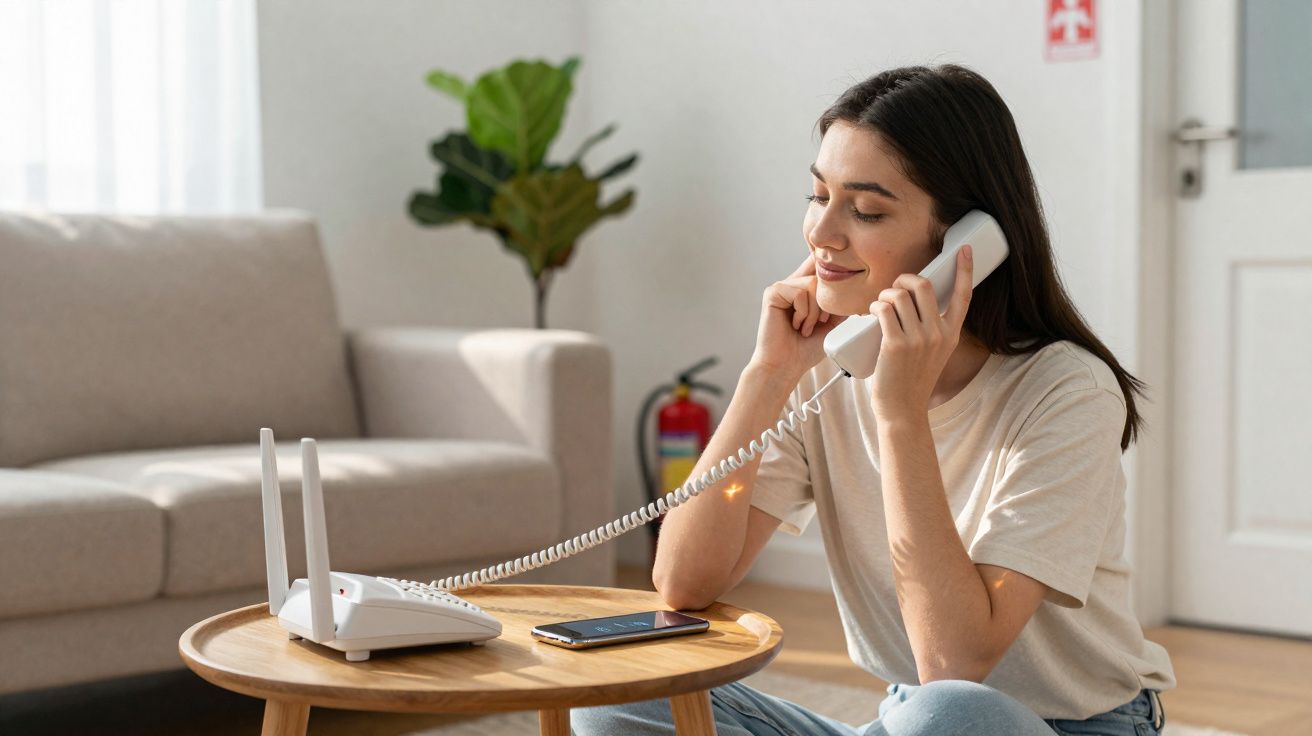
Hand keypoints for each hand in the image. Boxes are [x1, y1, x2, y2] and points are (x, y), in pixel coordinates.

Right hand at [748, 253, 847, 381]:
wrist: (787, 365)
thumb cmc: (807, 348)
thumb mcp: (834, 322)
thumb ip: (841, 301)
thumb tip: (857, 285)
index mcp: (805, 288)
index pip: (819, 263)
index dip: (829, 263)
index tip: (840, 260)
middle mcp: (793, 284)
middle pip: (821, 274)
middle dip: (827, 303)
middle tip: (820, 323)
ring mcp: (781, 287)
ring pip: (812, 284)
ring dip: (815, 312)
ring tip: (806, 328)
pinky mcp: (773, 293)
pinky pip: (800, 293)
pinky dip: (803, 313)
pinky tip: (795, 325)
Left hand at [869, 245, 973, 417]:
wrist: (903, 411)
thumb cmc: (911, 381)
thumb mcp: (931, 354)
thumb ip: (929, 331)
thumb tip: (909, 303)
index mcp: (951, 335)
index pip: (964, 296)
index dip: (965, 270)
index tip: (965, 250)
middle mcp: (939, 334)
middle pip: (924, 286)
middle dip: (905, 279)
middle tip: (893, 290)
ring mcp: (919, 339)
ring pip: (900, 295)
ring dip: (884, 294)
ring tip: (879, 306)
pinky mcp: (896, 345)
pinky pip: (883, 309)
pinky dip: (875, 306)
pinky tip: (872, 313)